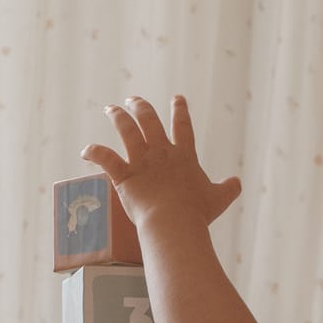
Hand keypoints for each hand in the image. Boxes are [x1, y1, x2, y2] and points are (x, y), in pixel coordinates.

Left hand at [81, 94, 240, 229]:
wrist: (175, 223)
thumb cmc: (197, 214)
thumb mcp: (218, 200)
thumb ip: (228, 189)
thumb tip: (237, 184)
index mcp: (183, 155)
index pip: (182, 126)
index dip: (180, 111)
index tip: (177, 99)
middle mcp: (161, 152)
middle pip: (149, 120)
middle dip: (140, 107)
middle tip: (133, 100)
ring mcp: (141, 162)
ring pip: (126, 130)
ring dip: (117, 117)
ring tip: (110, 109)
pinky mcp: (124, 176)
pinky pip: (105, 158)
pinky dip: (94, 152)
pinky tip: (85, 150)